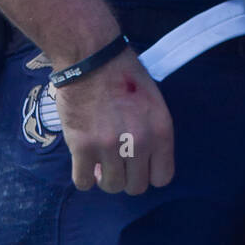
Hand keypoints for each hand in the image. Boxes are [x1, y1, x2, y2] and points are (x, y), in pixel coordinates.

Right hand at [53, 46, 174, 195]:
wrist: (92, 58)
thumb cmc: (125, 73)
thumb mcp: (153, 101)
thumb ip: (152, 132)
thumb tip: (143, 161)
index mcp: (161, 130)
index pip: (162, 177)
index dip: (149, 173)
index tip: (139, 165)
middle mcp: (139, 142)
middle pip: (136, 187)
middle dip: (127, 177)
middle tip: (117, 162)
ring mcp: (110, 146)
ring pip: (111, 186)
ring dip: (104, 178)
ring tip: (100, 160)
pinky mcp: (82, 146)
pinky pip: (83, 182)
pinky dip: (84, 176)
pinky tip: (84, 161)